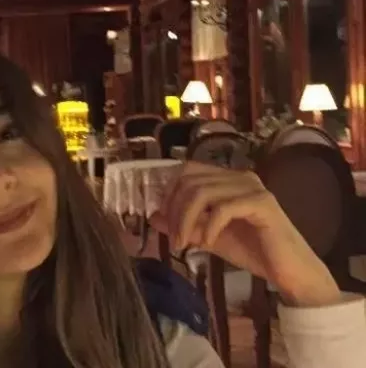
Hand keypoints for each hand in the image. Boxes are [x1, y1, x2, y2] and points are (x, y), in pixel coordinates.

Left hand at [149, 162, 340, 307]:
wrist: (289, 272)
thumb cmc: (252, 251)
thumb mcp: (207, 236)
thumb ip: (183, 225)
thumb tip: (152, 216)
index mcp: (227, 179)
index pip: (187, 170)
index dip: (169, 191)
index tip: (162, 218)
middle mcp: (239, 176)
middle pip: (190, 180)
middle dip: (174, 210)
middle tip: (174, 239)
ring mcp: (252, 188)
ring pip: (203, 193)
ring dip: (186, 221)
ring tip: (184, 244)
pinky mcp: (262, 204)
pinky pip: (223, 208)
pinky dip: (208, 227)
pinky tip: (206, 244)